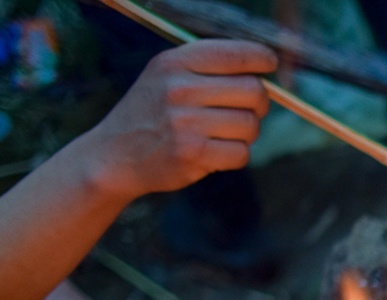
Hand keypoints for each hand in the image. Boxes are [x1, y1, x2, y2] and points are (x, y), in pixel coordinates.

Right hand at [76, 41, 274, 203]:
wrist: (115, 154)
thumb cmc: (154, 113)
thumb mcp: (167, 76)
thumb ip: (209, 69)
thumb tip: (264, 72)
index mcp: (174, 63)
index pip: (235, 54)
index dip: (261, 58)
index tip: (269, 64)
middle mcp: (179, 89)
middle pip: (254, 91)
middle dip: (260, 103)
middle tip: (249, 110)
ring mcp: (184, 122)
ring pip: (251, 125)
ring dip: (246, 133)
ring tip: (222, 133)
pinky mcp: (192, 154)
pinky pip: (241, 153)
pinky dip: (235, 156)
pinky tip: (214, 152)